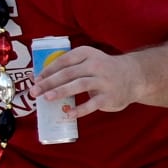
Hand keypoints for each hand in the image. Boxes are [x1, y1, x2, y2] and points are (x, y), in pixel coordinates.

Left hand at [26, 44, 140, 116]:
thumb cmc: (101, 70)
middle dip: (49, 82)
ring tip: (47, 98)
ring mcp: (104, 81)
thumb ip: (68, 67)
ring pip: (79, 85)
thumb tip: (39, 79)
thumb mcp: (87, 61)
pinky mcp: (109, 96)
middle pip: (68, 73)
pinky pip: (92, 104)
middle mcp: (96, 65)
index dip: (47, 70)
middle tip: (34, 91)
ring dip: (61, 91)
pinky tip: (68, 114)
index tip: (35, 80)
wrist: (134, 76)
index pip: (63, 61)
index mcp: (87, 53)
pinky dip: (80, 109)